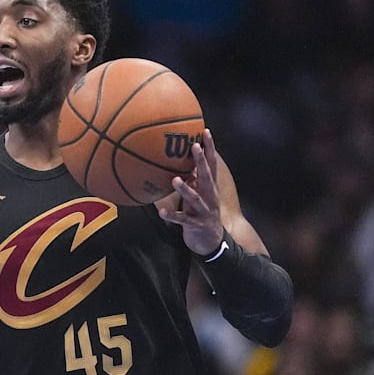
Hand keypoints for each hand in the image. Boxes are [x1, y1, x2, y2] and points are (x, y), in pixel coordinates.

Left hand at [158, 127, 223, 255]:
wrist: (212, 242)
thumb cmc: (202, 214)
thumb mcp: (200, 195)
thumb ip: (194, 179)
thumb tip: (184, 161)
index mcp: (209, 188)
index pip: (211, 164)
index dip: (209, 148)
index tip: (205, 131)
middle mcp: (210, 197)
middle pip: (206, 176)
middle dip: (201, 161)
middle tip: (194, 146)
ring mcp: (204, 211)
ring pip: (195, 198)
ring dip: (185, 189)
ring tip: (174, 180)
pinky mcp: (197, 225)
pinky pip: (183, 220)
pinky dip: (173, 216)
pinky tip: (162, 213)